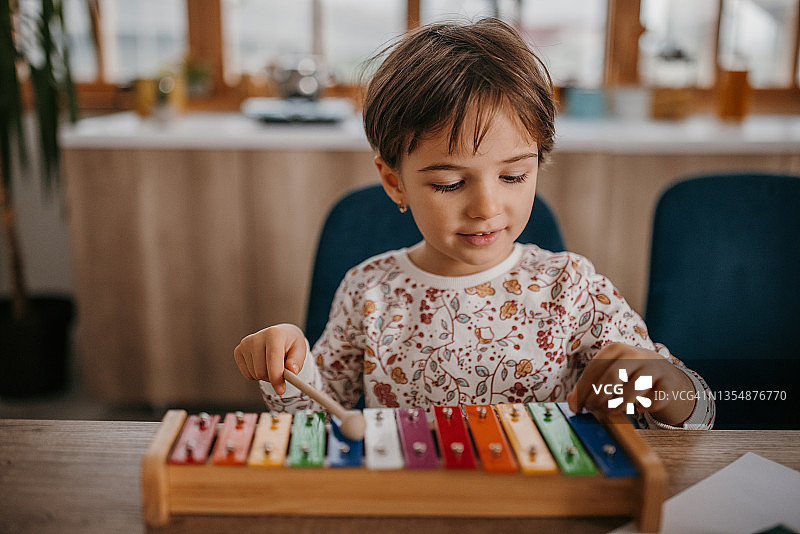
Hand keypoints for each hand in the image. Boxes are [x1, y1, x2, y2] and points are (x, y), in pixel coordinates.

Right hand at [233, 323, 306, 394]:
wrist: (279, 335)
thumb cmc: (290, 344)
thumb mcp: (300, 350)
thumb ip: (297, 361)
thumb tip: (292, 371)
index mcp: (274, 334)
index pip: (272, 359)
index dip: (276, 377)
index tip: (281, 391)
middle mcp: (256, 338)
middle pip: (262, 371)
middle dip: (273, 378)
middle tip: (282, 371)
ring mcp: (245, 344)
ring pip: (255, 374)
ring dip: (266, 376)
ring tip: (272, 364)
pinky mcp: (238, 352)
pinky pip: (248, 375)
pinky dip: (257, 375)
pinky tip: (262, 364)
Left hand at [567, 342, 695, 425]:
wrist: (664, 374)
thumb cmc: (629, 374)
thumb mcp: (608, 373)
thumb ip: (589, 385)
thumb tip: (573, 404)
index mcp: (615, 349)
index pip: (594, 369)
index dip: (583, 390)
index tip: (577, 407)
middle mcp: (634, 355)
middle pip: (612, 377)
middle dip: (598, 397)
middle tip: (593, 410)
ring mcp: (653, 367)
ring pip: (632, 389)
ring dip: (618, 405)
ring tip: (611, 411)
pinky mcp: (668, 383)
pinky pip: (654, 399)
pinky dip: (645, 407)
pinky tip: (639, 408)